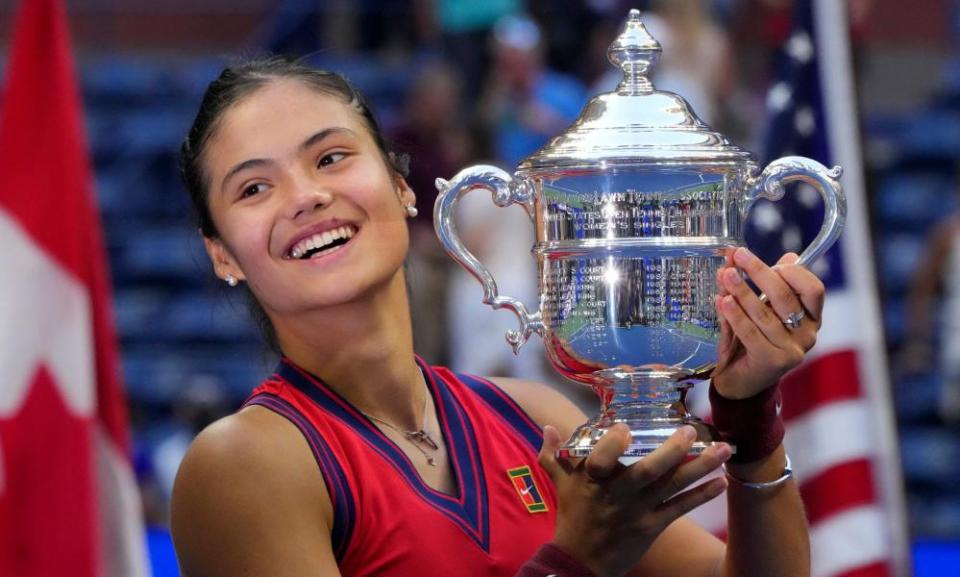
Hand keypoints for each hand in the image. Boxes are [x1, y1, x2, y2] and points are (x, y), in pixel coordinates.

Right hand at [538, 424, 729, 576]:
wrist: (581, 562)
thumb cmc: (572, 516)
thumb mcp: (560, 483)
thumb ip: (554, 454)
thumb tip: (547, 426)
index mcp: (592, 480)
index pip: (600, 460)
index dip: (612, 445)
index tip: (625, 428)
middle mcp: (617, 494)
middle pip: (646, 472)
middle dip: (670, 452)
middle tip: (692, 431)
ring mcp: (637, 511)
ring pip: (670, 487)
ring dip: (699, 468)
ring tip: (723, 449)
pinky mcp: (652, 526)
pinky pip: (680, 509)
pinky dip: (702, 495)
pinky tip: (722, 481)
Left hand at [712, 247, 824, 399]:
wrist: (740, 382)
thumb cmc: (751, 341)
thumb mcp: (761, 310)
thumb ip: (764, 285)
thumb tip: (773, 254)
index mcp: (810, 318)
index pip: (813, 289)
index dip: (793, 271)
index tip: (770, 260)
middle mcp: (807, 335)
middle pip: (786, 297)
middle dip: (760, 272)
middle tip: (738, 256)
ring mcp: (791, 351)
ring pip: (765, 314)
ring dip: (742, 291)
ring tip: (726, 274)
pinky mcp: (772, 362)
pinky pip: (750, 332)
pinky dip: (734, 314)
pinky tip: (722, 301)